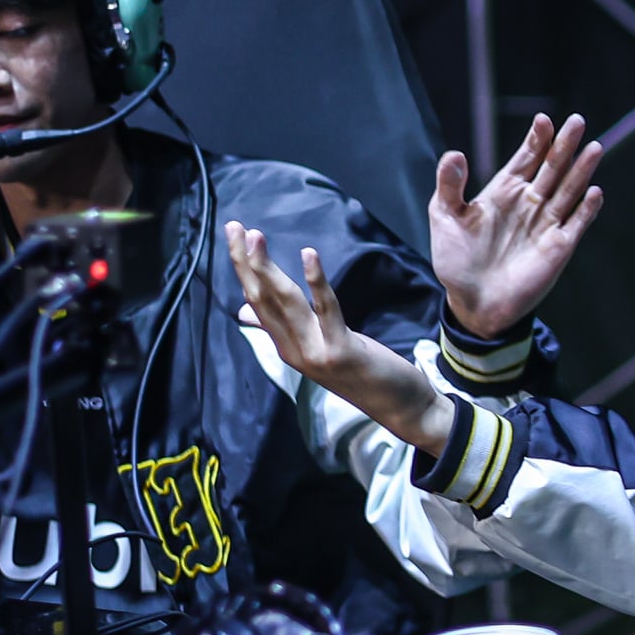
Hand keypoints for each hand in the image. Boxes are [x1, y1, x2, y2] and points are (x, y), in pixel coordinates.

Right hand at [226, 221, 454, 452]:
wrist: (400, 408)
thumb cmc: (361, 373)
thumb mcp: (318, 348)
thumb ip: (285, 328)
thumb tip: (244, 310)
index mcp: (287, 346)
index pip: (256, 301)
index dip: (243, 267)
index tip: (234, 233)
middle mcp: (293, 350)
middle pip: (263, 299)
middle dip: (247, 261)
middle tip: (235, 226)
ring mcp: (315, 353)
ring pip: (285, 303)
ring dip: (268, 268)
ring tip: (256, 236)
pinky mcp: (340, 351)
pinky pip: (326, 311)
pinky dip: (316, 281)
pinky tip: (309, 254)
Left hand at [431, 113, 603, 338]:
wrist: (472, 304)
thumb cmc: (456, 260)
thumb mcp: (444, 217)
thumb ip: (449, 185)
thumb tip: (454, 153)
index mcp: (504, 191)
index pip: (526, 158)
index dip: (536, 139)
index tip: (544, 120)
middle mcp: (529, 203)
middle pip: (552, 167)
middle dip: (564, 145)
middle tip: (577, 121)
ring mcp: (546, 224)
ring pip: (569, 190)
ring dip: (581, 170)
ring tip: (594, 147)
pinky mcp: (558, 247)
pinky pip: (577, 223)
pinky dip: (587, 208)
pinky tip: (594, 192)